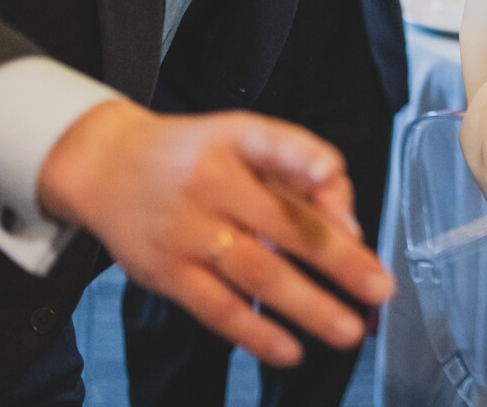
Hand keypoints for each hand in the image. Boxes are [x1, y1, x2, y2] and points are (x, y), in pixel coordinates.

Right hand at [37, 102, 393, 367]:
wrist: (106, 167)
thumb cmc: (195, 155)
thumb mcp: (242, 136)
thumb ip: (299, 165)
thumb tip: (347, 225)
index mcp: (235, 141)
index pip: (275, 146)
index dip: (307, 164)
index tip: (332, 182)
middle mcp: (211, 185)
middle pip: (284, 224)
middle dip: (338, 260)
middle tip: (380, 287)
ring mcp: (188, 232)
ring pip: (257, 272)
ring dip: (308, 305)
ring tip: (350, 329)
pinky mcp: (167, 273)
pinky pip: (217, 308)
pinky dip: (255, 331)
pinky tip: (290, 349)